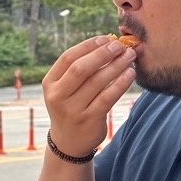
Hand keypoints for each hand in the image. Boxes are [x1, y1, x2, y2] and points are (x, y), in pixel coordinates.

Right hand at [42, 35, 136, 158]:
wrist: (68, 141)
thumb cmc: (70, 106)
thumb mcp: (64, 88)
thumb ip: (78, 68)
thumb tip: (107, 43)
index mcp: (50, 83)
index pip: (68, 58)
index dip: (88, 46)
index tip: (106, 39)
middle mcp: (58, 96)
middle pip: (81, 68)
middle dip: (103, 54)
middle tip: (120, 46)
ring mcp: (73, 109)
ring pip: (96, 82)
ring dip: (116, 66)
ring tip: (129, 56)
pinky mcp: (89, 120)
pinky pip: (108, 98)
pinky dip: (121, 83)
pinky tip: (130, 74)